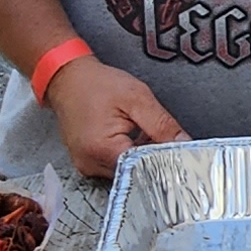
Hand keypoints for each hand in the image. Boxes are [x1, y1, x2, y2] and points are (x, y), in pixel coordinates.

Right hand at [48, 56, 186, 179]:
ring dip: (141, 156)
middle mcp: (91, 163)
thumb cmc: (96, 84)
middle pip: (136, 172)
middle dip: (153, 157)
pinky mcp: (88, 163)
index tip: (180, 153)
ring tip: (141, 131)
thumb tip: (184, 143)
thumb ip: (163, 124)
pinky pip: (116, 165)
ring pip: (128, 170)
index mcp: (103, 149)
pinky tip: (131, 137)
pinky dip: (129, 154)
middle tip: (162, 136)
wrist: (67, 78)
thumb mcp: (137, 97)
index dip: (165, 161)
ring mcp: (87, 166)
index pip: (144, 169)